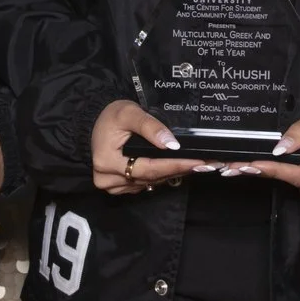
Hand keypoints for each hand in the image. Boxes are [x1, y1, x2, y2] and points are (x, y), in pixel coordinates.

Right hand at [90, 100, 204, 193]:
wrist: (94, 123)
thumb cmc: (110, 116)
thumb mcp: (129, 112)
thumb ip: (150, 126)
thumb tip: (171, 144)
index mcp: (107, 161)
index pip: (149, 168)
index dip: (175, 165)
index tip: (198, 162)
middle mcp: (108, 178)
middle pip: (151, 178)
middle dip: (179, 170)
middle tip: (205, 164)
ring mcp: (113, 186)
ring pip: (150, 183)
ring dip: (172, 174)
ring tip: (195, 165)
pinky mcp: (118, 187)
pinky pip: (144, 184)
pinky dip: (160, 176)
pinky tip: (175, 168)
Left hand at [238, 99, 299, 196]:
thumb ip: (297, 135)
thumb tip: (278, 149)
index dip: (275, 171)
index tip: (251, 166)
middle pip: (295, 179)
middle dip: (265, 172)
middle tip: (234, 168)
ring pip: (296, 180)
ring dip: (270, 173)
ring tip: (240, 167)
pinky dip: (282, 172)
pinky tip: (261, 167)